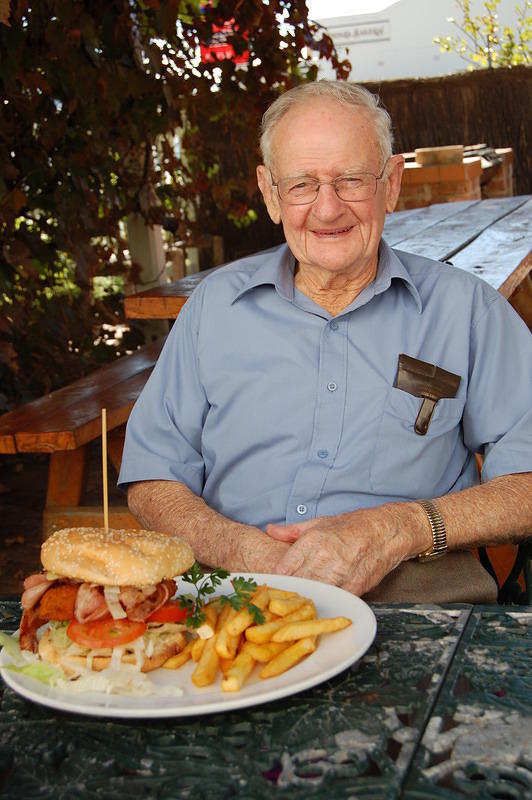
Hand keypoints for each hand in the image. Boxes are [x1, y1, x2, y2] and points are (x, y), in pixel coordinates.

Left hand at [266, 505, 423, 595]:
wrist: (388, 531)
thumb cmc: (353, 525)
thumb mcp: (321, 522)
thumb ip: (293, 530)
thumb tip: (270, 530)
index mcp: (314, 539)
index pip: (284, 567)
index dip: (274, 580)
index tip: (268, 588)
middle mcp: (326, 555)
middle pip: (296, 583)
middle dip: (286, 594)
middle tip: (275, 604)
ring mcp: (341, 572)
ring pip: (313, 593)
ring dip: (303, 600)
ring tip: (293, 608)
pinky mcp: (356, 586)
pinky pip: (334, 600)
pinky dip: (325, 603)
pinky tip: (317, 607)